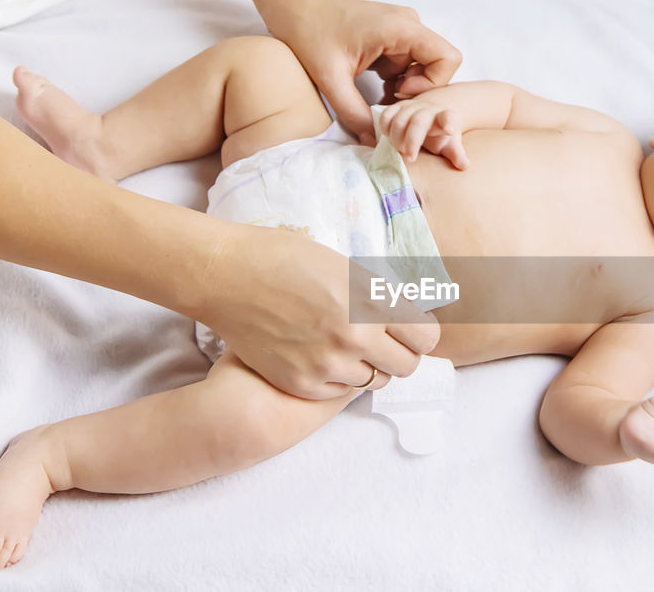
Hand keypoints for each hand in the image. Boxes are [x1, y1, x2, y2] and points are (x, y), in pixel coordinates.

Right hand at [196, 224, 439, 399]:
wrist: (227, 277)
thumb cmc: (285, 259)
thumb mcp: (346, 266)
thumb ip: (379, 295)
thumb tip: (409, 314)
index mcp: (370, 301)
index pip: (426, 337)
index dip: (420, 333)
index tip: (411, 329)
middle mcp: (354, 336)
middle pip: (406, 367)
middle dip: (400, 353)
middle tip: (382, 341)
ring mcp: (327, 364)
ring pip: (374, 382)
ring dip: (368, 367)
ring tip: (346, 346)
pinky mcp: (301, 383)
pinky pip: (339, 393)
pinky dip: (337, 378)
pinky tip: (321, 356)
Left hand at [248, 0, 461, 145]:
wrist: (291, 6)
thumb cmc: (308, 29)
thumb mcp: (331, 79)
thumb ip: (354, 114)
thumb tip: (374, 142)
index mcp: (401, 28)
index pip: (447, 59)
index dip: (432, 85)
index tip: (400, 94)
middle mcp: (407, 25)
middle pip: (437, 66)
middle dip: (417, 92)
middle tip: (387, 103)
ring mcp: (400, 30)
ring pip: (422, 68)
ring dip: (405, 88)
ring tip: (378, 98)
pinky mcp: (391, 37)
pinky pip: (407, 64)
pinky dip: (395, 81)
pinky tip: (373, 89)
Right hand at [377, 99, 468, 168]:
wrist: (431, 114)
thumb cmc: (440, 134)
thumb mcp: (450, 144)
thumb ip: (456, 154)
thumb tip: (464, 166)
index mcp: (444, 118)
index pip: (448, 117)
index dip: (448, 122)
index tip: (450, 130)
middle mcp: (428, 110)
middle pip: (418, 122)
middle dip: (412, 141)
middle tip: (410, 158)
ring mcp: (411, 107)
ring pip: (399, 120)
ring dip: (397, 138)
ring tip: (400, 150)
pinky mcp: (397, 107)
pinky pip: (386, 115)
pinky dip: (384, 128)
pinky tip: (389, 137)